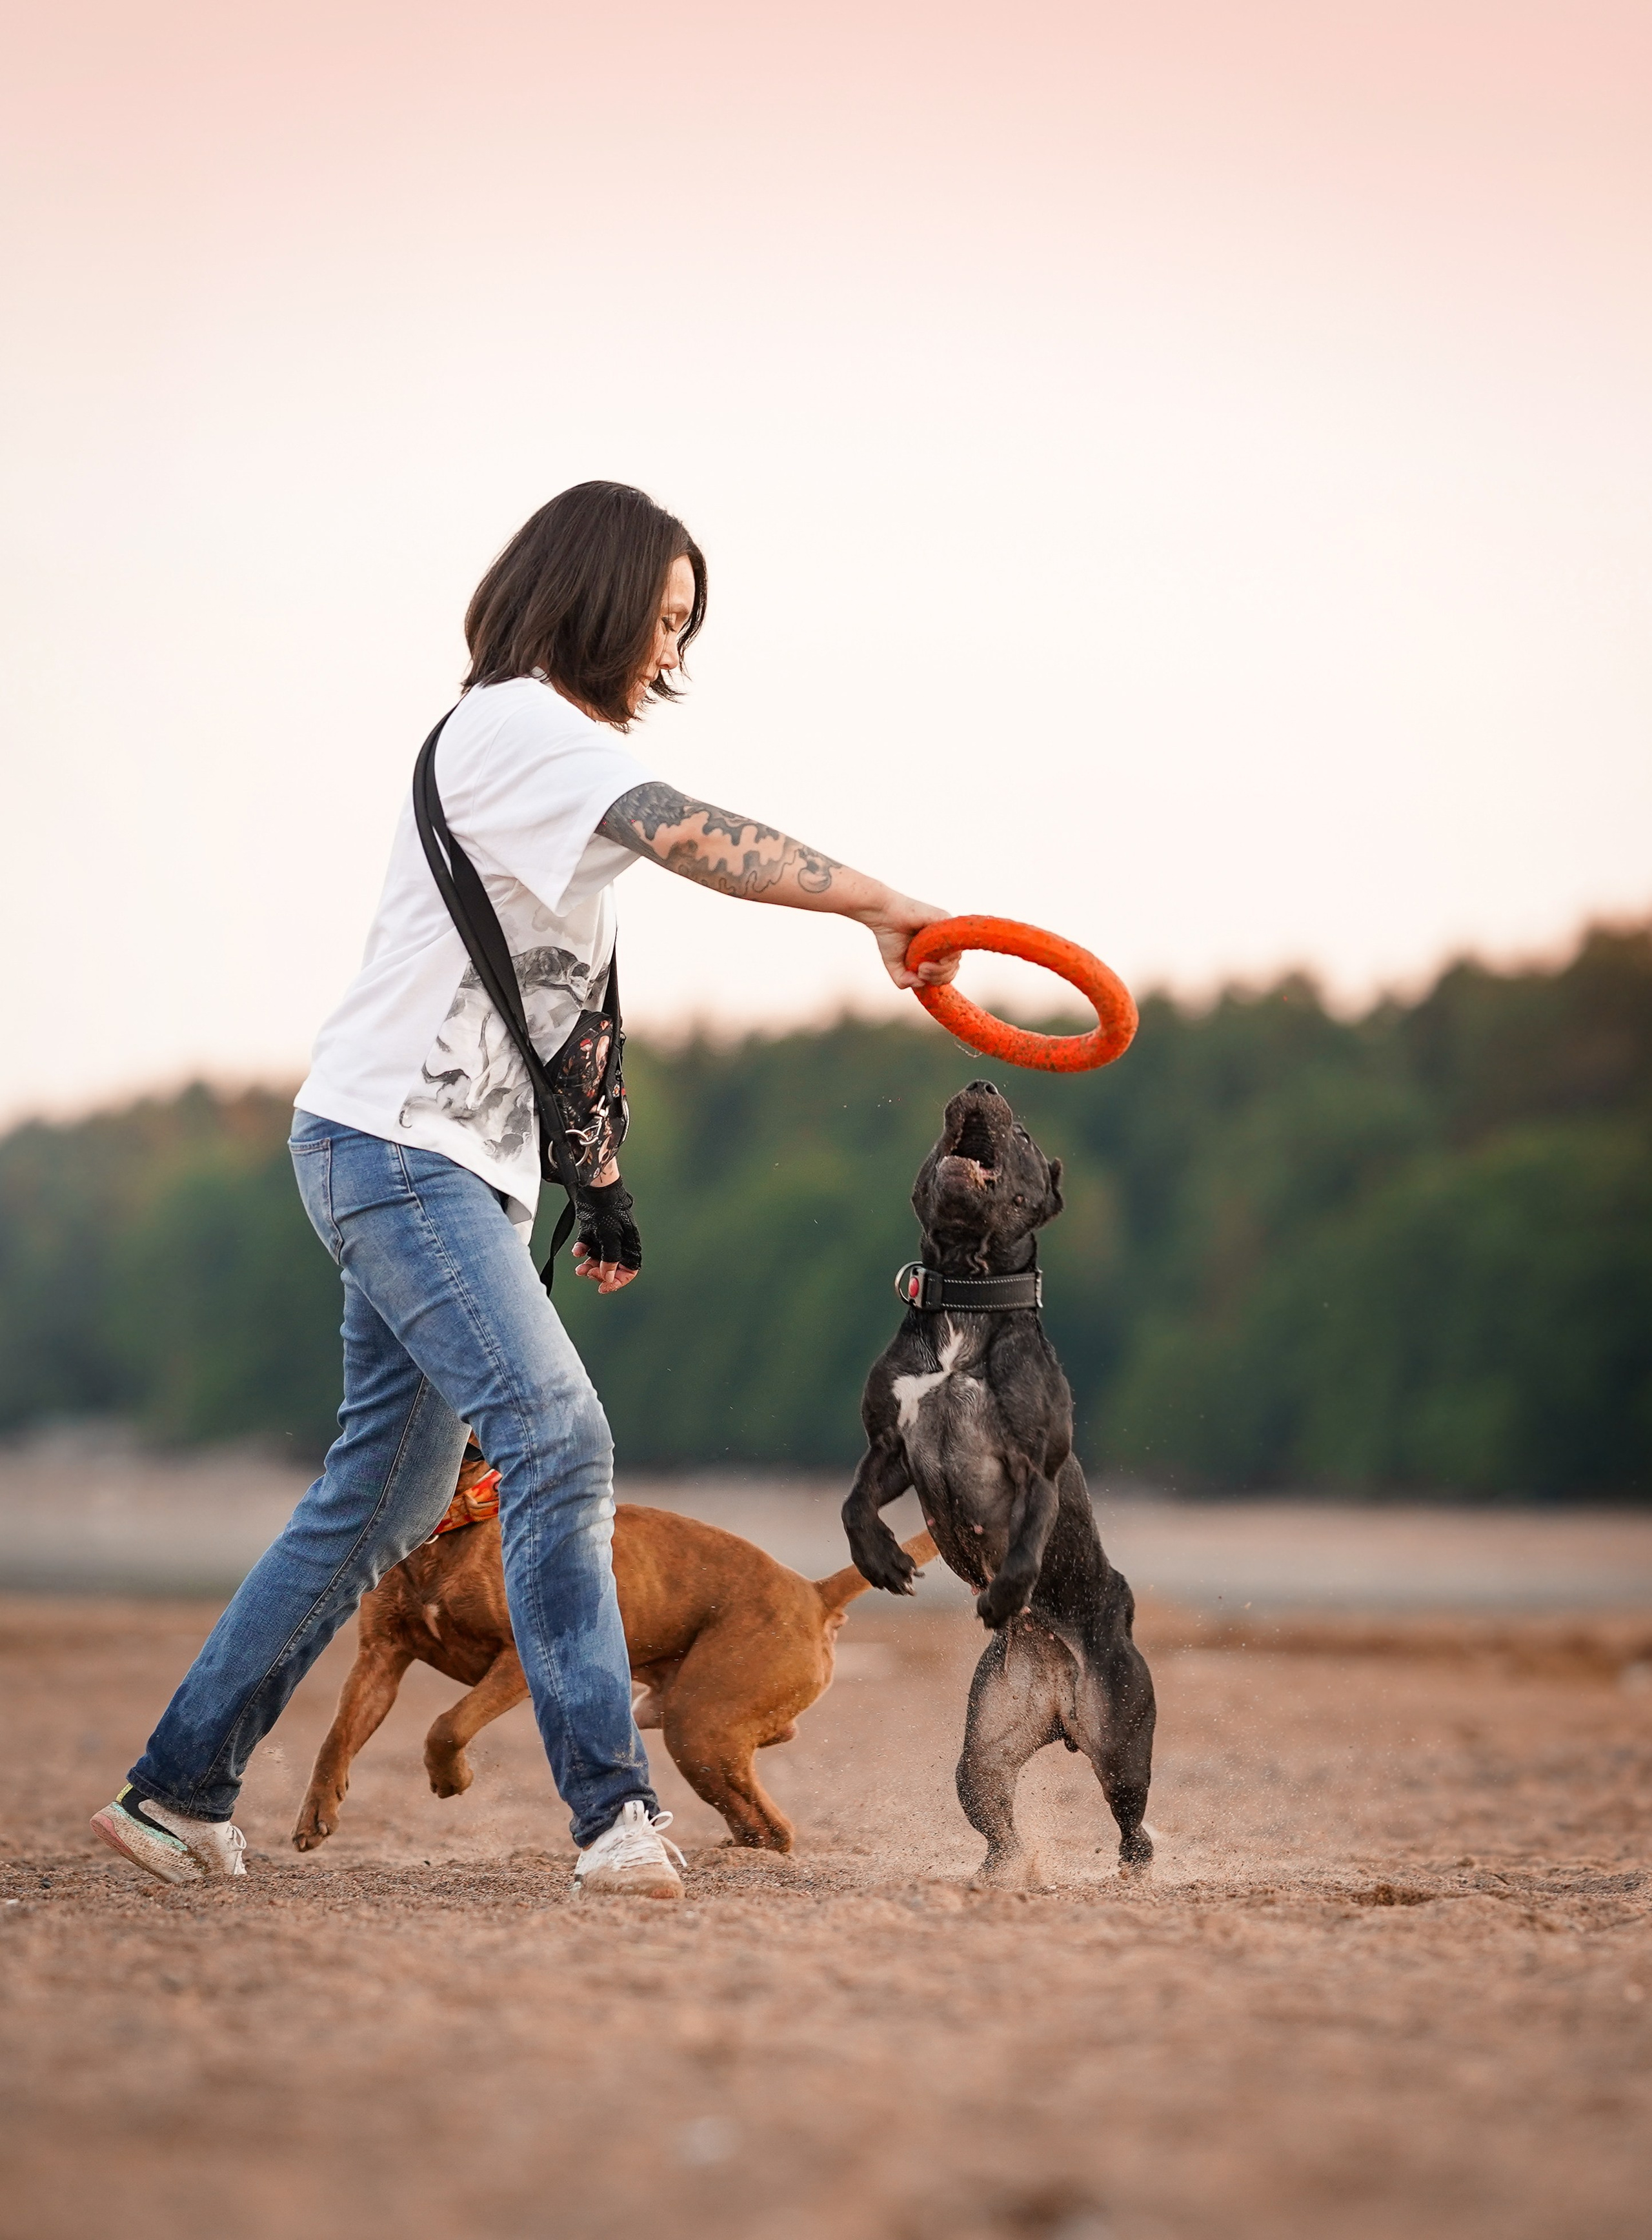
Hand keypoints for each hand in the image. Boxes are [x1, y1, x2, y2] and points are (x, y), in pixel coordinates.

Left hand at [573, 1177, 641, 1293]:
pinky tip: (577, 1249)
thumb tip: (608, 1278)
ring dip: (588, 1264)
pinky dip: (581, 1249)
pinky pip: (587, 1245)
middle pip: (611, 1267)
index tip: (604, 1287)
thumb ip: (610, 1259)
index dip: (617, 1281)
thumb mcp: (611, 1239)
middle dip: (598, 1273)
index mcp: (629, 1246)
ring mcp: (605, 1237)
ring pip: (598, 1259)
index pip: (628, 1271)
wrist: (595, 1190)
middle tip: (587, 1273)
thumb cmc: (609, 1211)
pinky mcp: (593, 1231)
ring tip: (579, 1267)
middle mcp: (619, 1243)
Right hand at [853, 890, 960, 989]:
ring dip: (939, 970)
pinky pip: (955, 943)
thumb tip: (920, 984)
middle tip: (920, 972)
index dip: (937, 979)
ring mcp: (946, 929)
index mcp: (936, 950)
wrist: (882, 914)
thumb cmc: (889, 936)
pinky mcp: (945, 919)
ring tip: (922, 967)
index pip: (948, 970)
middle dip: (938, 977)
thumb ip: (905, 981)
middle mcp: (944, 939)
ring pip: (956, 958)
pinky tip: (928, 959)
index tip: (920, 976)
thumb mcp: (896, 966)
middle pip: (953, 967)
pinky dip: (944, 957)